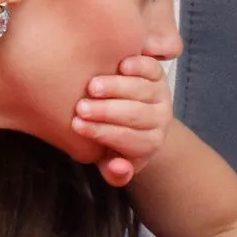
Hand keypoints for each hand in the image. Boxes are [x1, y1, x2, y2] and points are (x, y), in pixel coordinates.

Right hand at [72, 55, 172, 186]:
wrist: (130, 117)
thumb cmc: (113, 140)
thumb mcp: (111, 161)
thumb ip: (113, 171)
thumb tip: (119, 167)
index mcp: (149, 143)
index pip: (127, 138)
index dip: (101, 132)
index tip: (76, 124)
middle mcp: (159, 119)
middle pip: (135, 114)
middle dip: (107, 111)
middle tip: (81, 107)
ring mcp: (160, 94)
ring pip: (142, 89)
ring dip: (117, 87)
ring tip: (92, 87)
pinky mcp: (157, 74)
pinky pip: (151, 68)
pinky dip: (138, 65)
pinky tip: (120, 65)